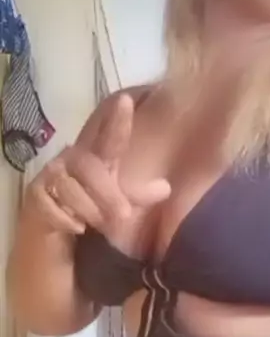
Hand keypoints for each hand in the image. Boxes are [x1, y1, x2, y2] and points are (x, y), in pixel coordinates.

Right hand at [26, 94, 170, 240]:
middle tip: (123, 216)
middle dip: (108, 193)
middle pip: (89, 166)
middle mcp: (73, 160)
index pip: (109, 138)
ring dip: (88, 210)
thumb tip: (166, 188)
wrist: (52, 235)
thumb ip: (139, 195)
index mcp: (97, 159)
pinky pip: (51, 205)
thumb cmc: (90, 210)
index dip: (117, 121)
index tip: (125, 101)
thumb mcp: (117, 203)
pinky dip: (65, 220)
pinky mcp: (35, 195)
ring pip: (70, 187)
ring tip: (95, 227)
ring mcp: (51, 176)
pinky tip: (76, 228)